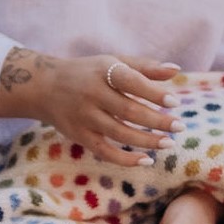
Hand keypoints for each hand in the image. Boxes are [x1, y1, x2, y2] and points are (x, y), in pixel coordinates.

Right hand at [0, 48, 179, 165]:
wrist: (44, 86)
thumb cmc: (88, 73)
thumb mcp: (112, 63)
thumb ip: (144, 67)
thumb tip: (176, 69)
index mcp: (102, 71)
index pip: (131, 81)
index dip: (153, 92)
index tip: (174, 102)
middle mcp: (92, 93)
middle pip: (128, 110)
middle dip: (156, 121)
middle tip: (179, 126)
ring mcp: (85, 117)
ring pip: (119, 133)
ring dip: (146, 141)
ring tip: (169, 143)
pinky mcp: (80, 135)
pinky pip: (105, 151)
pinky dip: (126, 159)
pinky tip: (146, 160)